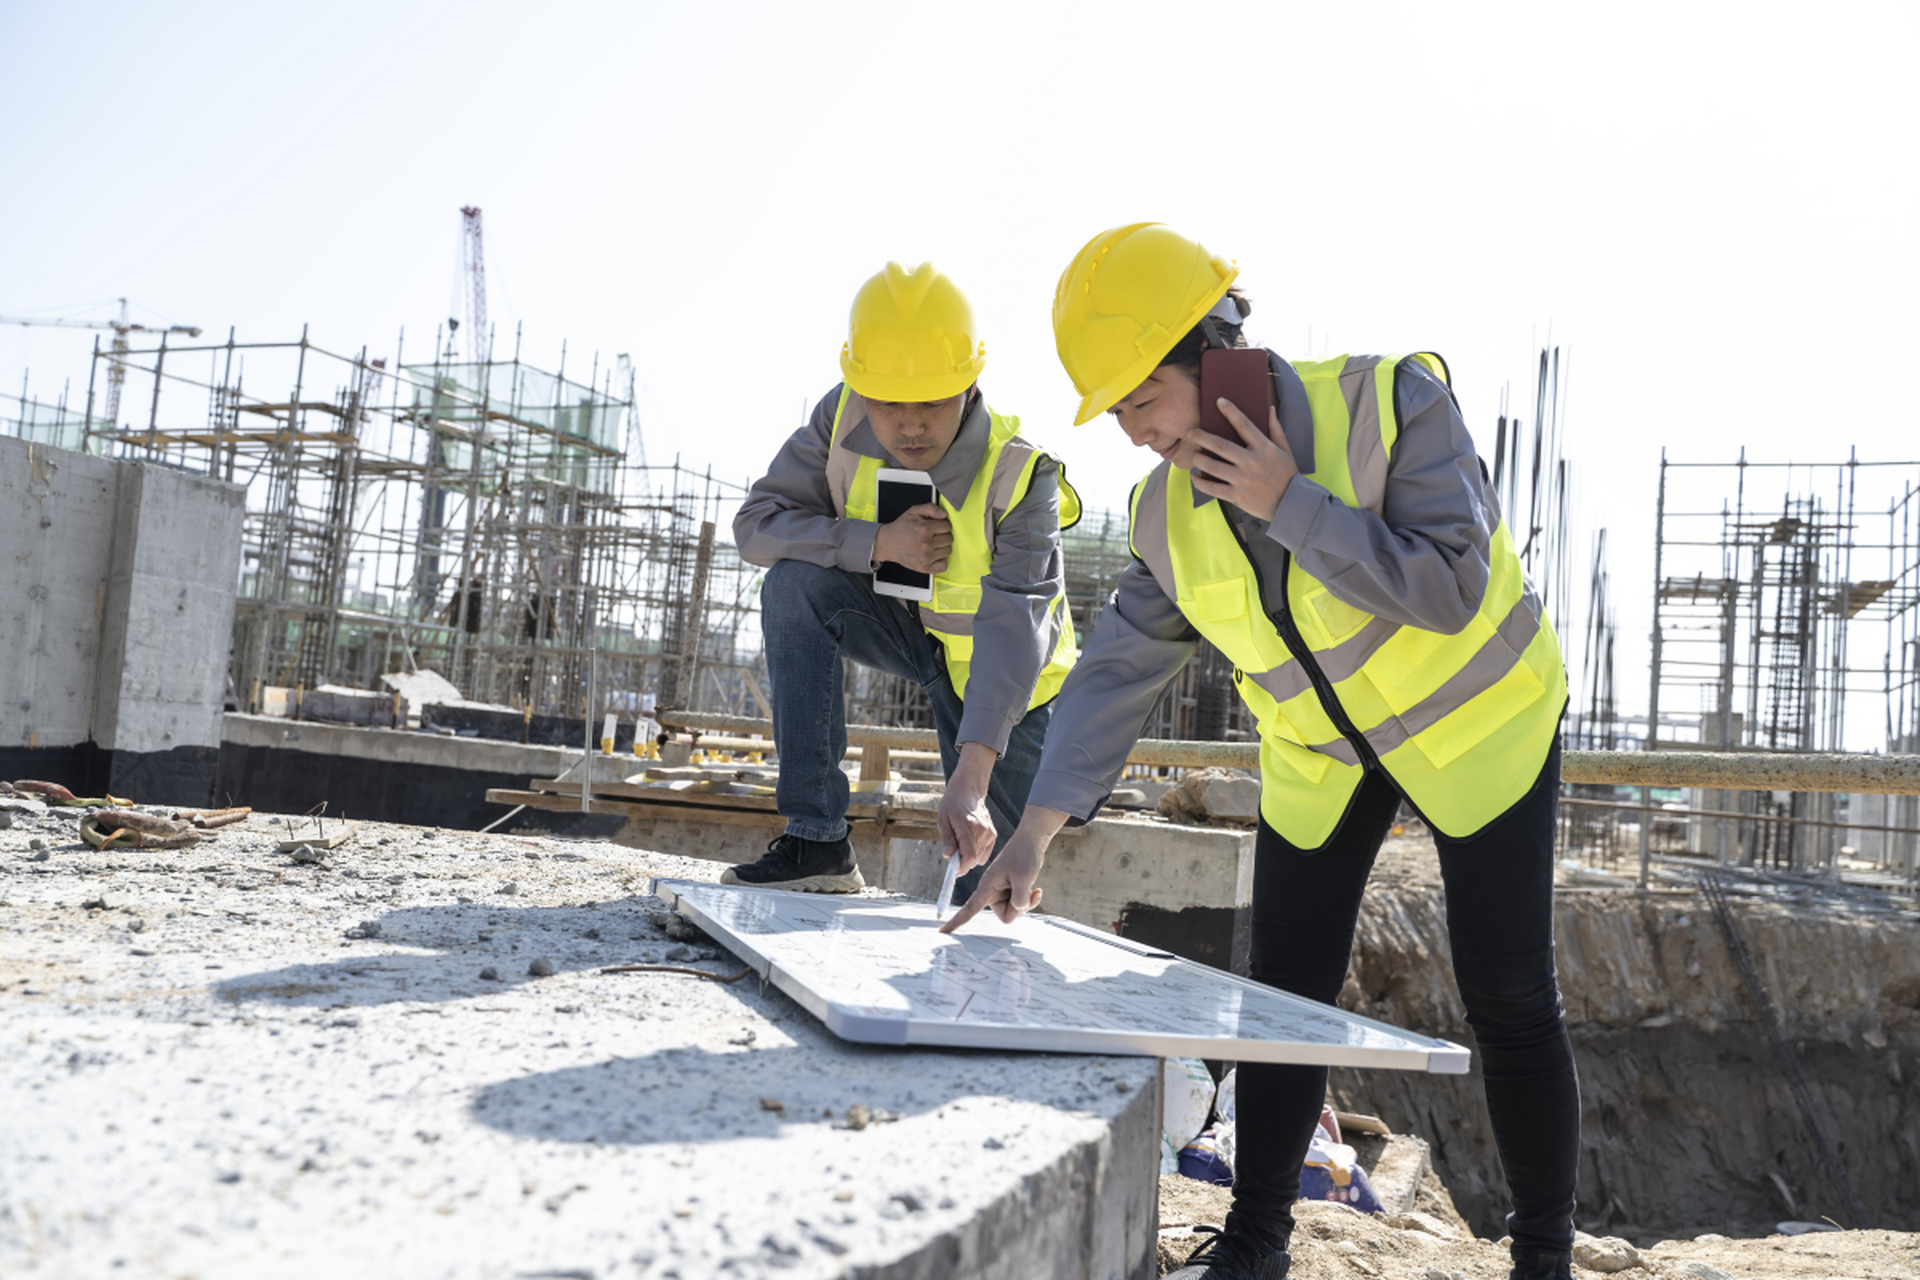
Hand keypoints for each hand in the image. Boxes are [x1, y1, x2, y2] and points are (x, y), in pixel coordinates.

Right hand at [872, 503, 951, 573]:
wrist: (888, 543)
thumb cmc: (901, 528)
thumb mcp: (914, 511)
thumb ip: (931, 508)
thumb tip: (944, 514)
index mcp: (925, 529)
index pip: (947, 526)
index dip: (942, 525)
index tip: (935, 527)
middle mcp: (926, 544)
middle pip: (949, 538)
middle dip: (942, 535)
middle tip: (932, 535)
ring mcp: (926, 557)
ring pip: (948, 551)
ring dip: (942, 547)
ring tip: (931, 544)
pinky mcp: (925, 567)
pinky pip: (943, 565)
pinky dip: (940, 561)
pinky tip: (933, 555)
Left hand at [936, 743, 997, 872]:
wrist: (969, 789)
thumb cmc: (952, 803)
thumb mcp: (943, 819)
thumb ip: (947, 839)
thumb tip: (948, 856)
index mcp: (968, 827)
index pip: (969, 857)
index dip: (960, 868)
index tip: (953, 870)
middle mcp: (982, 831)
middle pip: (974, 860)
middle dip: (962, 863)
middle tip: (952, 856)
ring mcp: (989, 832)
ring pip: (980, 858)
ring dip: (969, 858)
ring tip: (960, 845)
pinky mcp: (993, 834)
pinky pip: (985, 853)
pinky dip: (976, 854)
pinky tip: (969, 843)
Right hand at [940, 804, 1068, 932]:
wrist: (1031, 841)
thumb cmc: (1024, 855)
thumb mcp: (1023, 879)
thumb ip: (1019, 900)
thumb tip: (1019, 909)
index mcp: (987, 887)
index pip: (968, 909)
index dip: (956, 922)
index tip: (943, 932)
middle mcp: (992, 891)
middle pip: (1005, 915)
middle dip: (1018, 907)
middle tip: (1027, 891)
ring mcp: (1002, 891)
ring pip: (1015, 910)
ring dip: (1026, 901)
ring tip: (1031, 887)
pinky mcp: (1011, 889)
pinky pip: (1020, 904)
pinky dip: (1030, 899)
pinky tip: (1036, 889)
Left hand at [1190, 399, 1298, 521]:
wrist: (1291, 503)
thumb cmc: (1287, 475)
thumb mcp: (1285, 450)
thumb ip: (1276, 429)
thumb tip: (1270, 409)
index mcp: (1263, 448)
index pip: (1244, 425)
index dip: (1231, 412)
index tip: (1219, 401)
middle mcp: (1251, 463)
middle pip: (1221, 446)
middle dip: (1202, 437)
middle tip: (1190, 432)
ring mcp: (1243, 480)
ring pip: (1213, 467)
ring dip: (1199, 459)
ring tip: (1194, 454)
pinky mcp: (1237, 496)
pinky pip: (1213, 488)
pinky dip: (1200, 483)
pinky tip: (1195, 477)